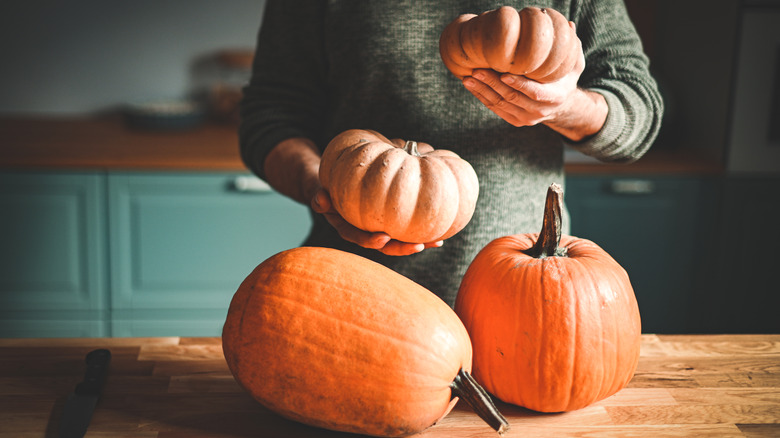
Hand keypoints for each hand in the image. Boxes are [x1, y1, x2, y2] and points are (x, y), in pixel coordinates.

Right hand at [311, 189, 442, 255]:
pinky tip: (440, 230)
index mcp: (347, 228)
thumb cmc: (325, 186)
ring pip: (398, 240)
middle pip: (384, 245)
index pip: (360, 238)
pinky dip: (421, 229)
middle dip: (402, 247)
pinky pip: (405, 228)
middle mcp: (364, 232)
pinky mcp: (389, 223)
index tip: (384, 238)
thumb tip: (320, 199)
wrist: (330, 186)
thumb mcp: (319, 190)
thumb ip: (318, 196)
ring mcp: (377, 229)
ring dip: (417, 243)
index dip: (371, 240)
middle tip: (418, 246)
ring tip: (436, 242)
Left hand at [462, 48, 583, 126]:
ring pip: (501, 104)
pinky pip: (495, 109)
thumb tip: (569, 25)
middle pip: (512, 98)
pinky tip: (472, 86)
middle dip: (492, 84)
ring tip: (468, 78)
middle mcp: (539, 111)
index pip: (534, 93)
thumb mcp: (575, 65)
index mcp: (555, 97)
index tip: (504, 74)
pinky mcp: (515, 121)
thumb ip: (573, 48)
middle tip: (477, 71)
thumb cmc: (565, 79)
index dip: (519, 84)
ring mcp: (526, 118)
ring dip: (482, 91)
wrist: (561, 106)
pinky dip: (482, 98)